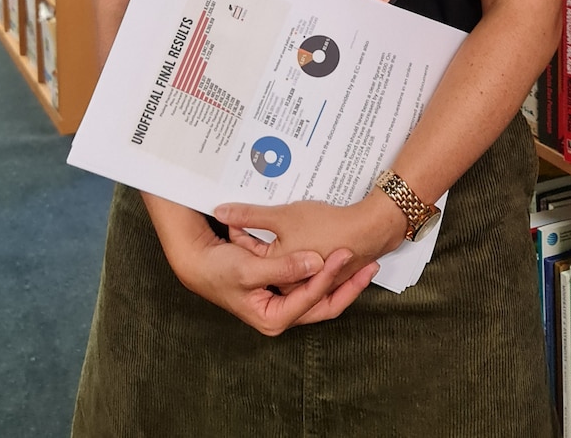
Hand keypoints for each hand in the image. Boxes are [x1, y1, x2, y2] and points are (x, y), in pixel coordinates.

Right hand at [143, 194, 377, 335]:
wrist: (200, 263)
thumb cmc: (219, 269)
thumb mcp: (249, 269)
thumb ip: (283, 268)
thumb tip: (316, 262)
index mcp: (274, 318)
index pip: (311, 298)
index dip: (329, 275)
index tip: (343, 252)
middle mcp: (282, 315)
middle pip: (325, 305)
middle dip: (349, 287)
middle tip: (370, 266)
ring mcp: (285, 303)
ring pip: (322, 297)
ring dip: (342, 280)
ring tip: (365, 263)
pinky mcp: (285, 290)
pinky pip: (313, 285)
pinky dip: (327, 273)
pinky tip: (342, 260)